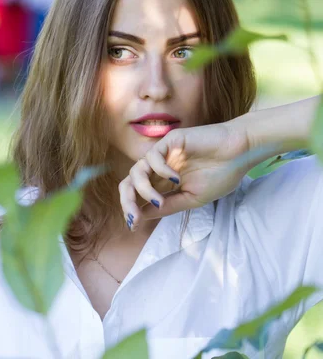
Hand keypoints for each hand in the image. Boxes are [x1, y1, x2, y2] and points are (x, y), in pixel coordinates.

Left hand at [118, 121, 250, 228]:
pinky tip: (175, 178)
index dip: (131, 208)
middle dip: (127, 201)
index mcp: (164, 182)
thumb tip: (141, 216)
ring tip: (158, 201)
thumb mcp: (192, 198)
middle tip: (133, 217)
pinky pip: (153, 156)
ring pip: (137, 170)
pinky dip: (160, 170)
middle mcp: (160, 168)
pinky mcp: (171, 140)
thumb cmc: (221, 174)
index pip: (137, 194)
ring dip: (143, 189)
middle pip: (129, 182)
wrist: (240, 152)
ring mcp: (164, 154)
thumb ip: (168, 205)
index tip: (133, 226)